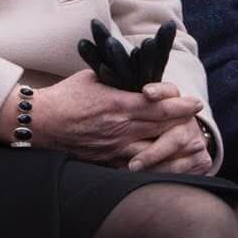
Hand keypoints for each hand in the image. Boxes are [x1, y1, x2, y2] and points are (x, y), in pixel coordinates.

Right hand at [12, 70, 204, 165]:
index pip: (159, 104)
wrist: (39, 122)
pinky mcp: (106, 160)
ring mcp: (114, 147)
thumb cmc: (66, 95)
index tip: (192, 101)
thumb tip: (138, 72)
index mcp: (119, 103)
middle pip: (162, 126)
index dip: (179, 103)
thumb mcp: (95, 77)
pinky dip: (153, 161)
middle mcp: (120, 127)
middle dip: (184, 121)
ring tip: (188, 139)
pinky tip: (166, 159)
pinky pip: (135, 165)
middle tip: (198, 118)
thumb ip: (120, 77)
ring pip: (154, 148)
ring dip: (173, 144)